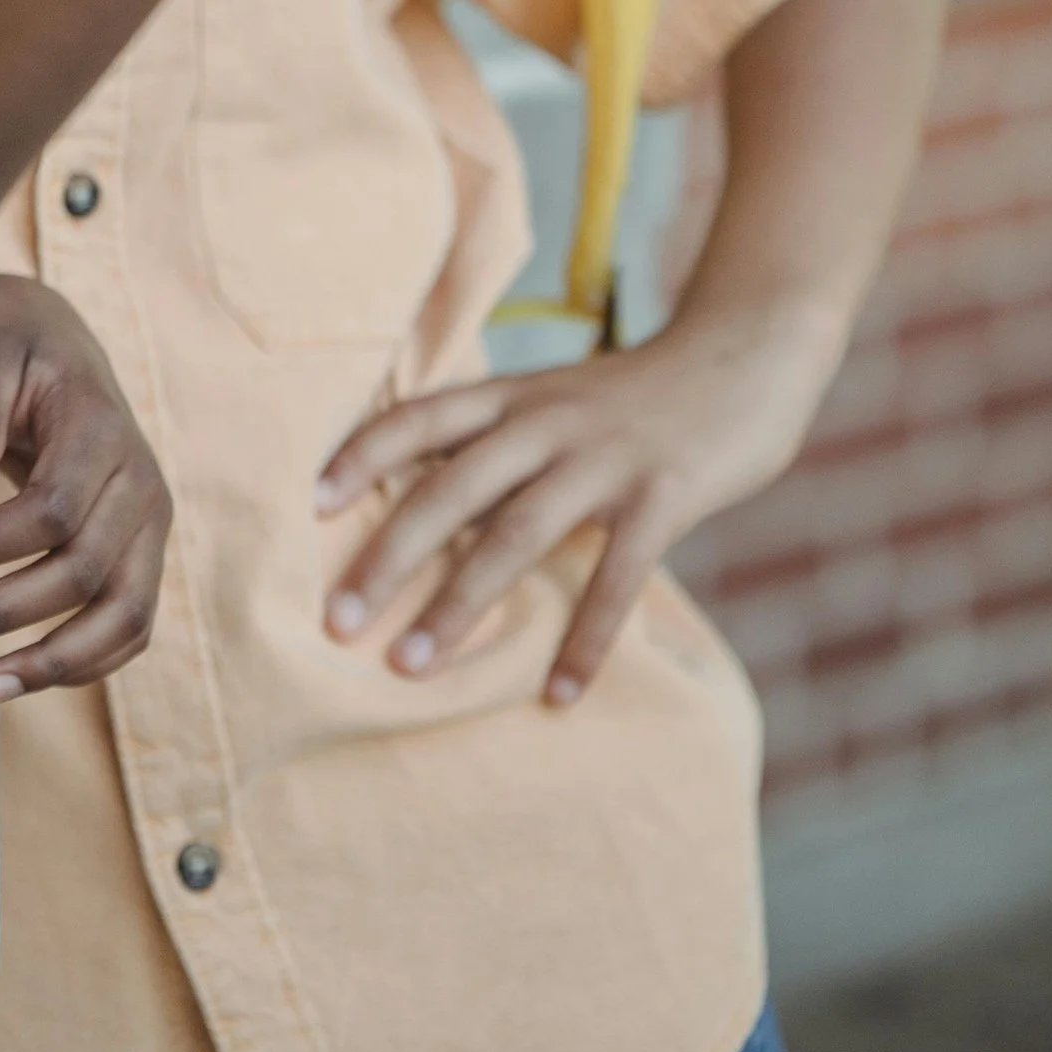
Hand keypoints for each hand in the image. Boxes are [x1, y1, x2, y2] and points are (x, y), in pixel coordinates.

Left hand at [0, 276, 171, 700]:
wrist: (49, 343)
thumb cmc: (4, 345)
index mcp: (102, 426)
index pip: (55, 510)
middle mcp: (141, 481)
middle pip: (86, 572)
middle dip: (2, 611)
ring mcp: (150, 523)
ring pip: (125, 616)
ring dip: (53, 661)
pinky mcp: (143, 552)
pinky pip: (131, 627)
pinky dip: (85, 663)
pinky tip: (23, 676)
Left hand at [314, 300, 844, 702]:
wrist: (743, 358)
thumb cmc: (635, 398)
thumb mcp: (557, 401)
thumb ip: (501, 441)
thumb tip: (426, 503)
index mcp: (515, 395)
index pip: (419, 417)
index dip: (361, 454)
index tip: (309, 505)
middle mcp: (547, 421)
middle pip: (450, 488)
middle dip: (388, 557)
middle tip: (336, 621)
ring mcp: (605, 458)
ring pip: (515, 534)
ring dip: (458, 604)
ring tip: (409, 665)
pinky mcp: (665, 494)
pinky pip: (616, 576)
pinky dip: (584, 639)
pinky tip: (558, 693)